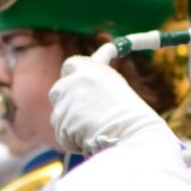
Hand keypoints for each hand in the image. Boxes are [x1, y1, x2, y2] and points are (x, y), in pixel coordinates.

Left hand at [50, 56, 171, 157]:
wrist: (133, 133)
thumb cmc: (133, 114)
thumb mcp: (116, 86)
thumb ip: (99, 78)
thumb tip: (107, 49)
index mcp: (91, 69)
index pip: (71, 65)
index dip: (71, 76)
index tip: (75, 82)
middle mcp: (75, 81)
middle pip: (57, 91)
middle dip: (66, 104)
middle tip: (82, 116)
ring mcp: (66, 101)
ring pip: (59, 116)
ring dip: (71, 125)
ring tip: (95, 132)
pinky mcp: (62, 122)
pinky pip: (62, 134)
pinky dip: (73, 141)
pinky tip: (90, 142)